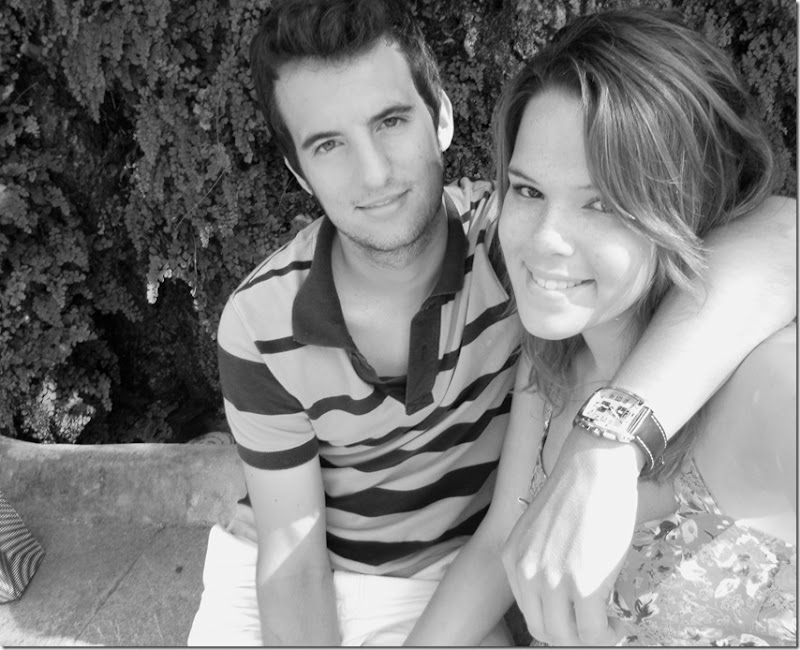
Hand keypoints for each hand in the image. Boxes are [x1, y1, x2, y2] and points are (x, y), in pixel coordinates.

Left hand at [501, 427, 640, 644]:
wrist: (594, 467)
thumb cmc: (576, 492)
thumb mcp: (543, 531)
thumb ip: (542, 561)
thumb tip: (563, 597)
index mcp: (512, 559)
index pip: (529, 612)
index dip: (557, 623)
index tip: (577, 620)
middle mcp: (525, 572)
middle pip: (544, 630)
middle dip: (572, 636)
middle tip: (596, 626)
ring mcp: (552, 580)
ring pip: (567, 636)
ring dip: (590, 637)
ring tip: (609, 625)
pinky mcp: (583, 585)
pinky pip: (594, 631)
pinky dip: (608, 634)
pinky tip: (618, 621)